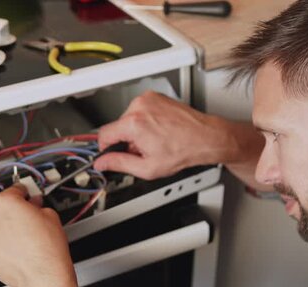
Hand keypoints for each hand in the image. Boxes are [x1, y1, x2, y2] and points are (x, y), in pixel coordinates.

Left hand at [0, 185, 75, 286]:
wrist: (43, 274)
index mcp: (6, 202)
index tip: (23, 195)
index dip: (21, 192)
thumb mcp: (50, 216)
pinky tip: (6, 249)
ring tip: (8, 234)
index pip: (12, 189)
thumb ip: (36, 206)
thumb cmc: (47, 248)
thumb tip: (33, 206)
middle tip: (6, 208)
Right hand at [94, 91, 231, 179]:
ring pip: (129, 118)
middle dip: (127, 140)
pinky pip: (140, 110)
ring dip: (136, 131)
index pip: (103, 135)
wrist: (205, 138)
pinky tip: (158, 131)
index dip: (105, 148)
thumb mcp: (147, 167)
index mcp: (134, 123)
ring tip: (154, 140)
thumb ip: (120, 164)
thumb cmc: (183, 150)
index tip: (109, 154)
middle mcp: (139, 107)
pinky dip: (145, 121)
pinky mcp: (155, 97)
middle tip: (144, 151)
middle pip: (118, 126)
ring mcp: (148, 99)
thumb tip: (102, 163)